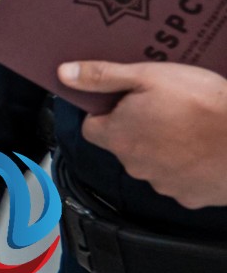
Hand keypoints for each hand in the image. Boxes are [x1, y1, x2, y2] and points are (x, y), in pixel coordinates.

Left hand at [68, 61, 226, 208]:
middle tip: (164, 108)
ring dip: (164, 149)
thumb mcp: (148, 76)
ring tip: (190, 127)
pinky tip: (205, 149)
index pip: (92, 127)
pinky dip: (189, 168)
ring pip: (153, 164)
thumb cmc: (203, 104)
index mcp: (118, 136)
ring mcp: (164, 184)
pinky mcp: (192, 197)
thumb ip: (103, 76)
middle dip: (138, 128)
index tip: (124, 101)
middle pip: (124, 145)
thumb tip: (66, 75)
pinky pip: (182, 181)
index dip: (106, 112)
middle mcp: (135, 165)